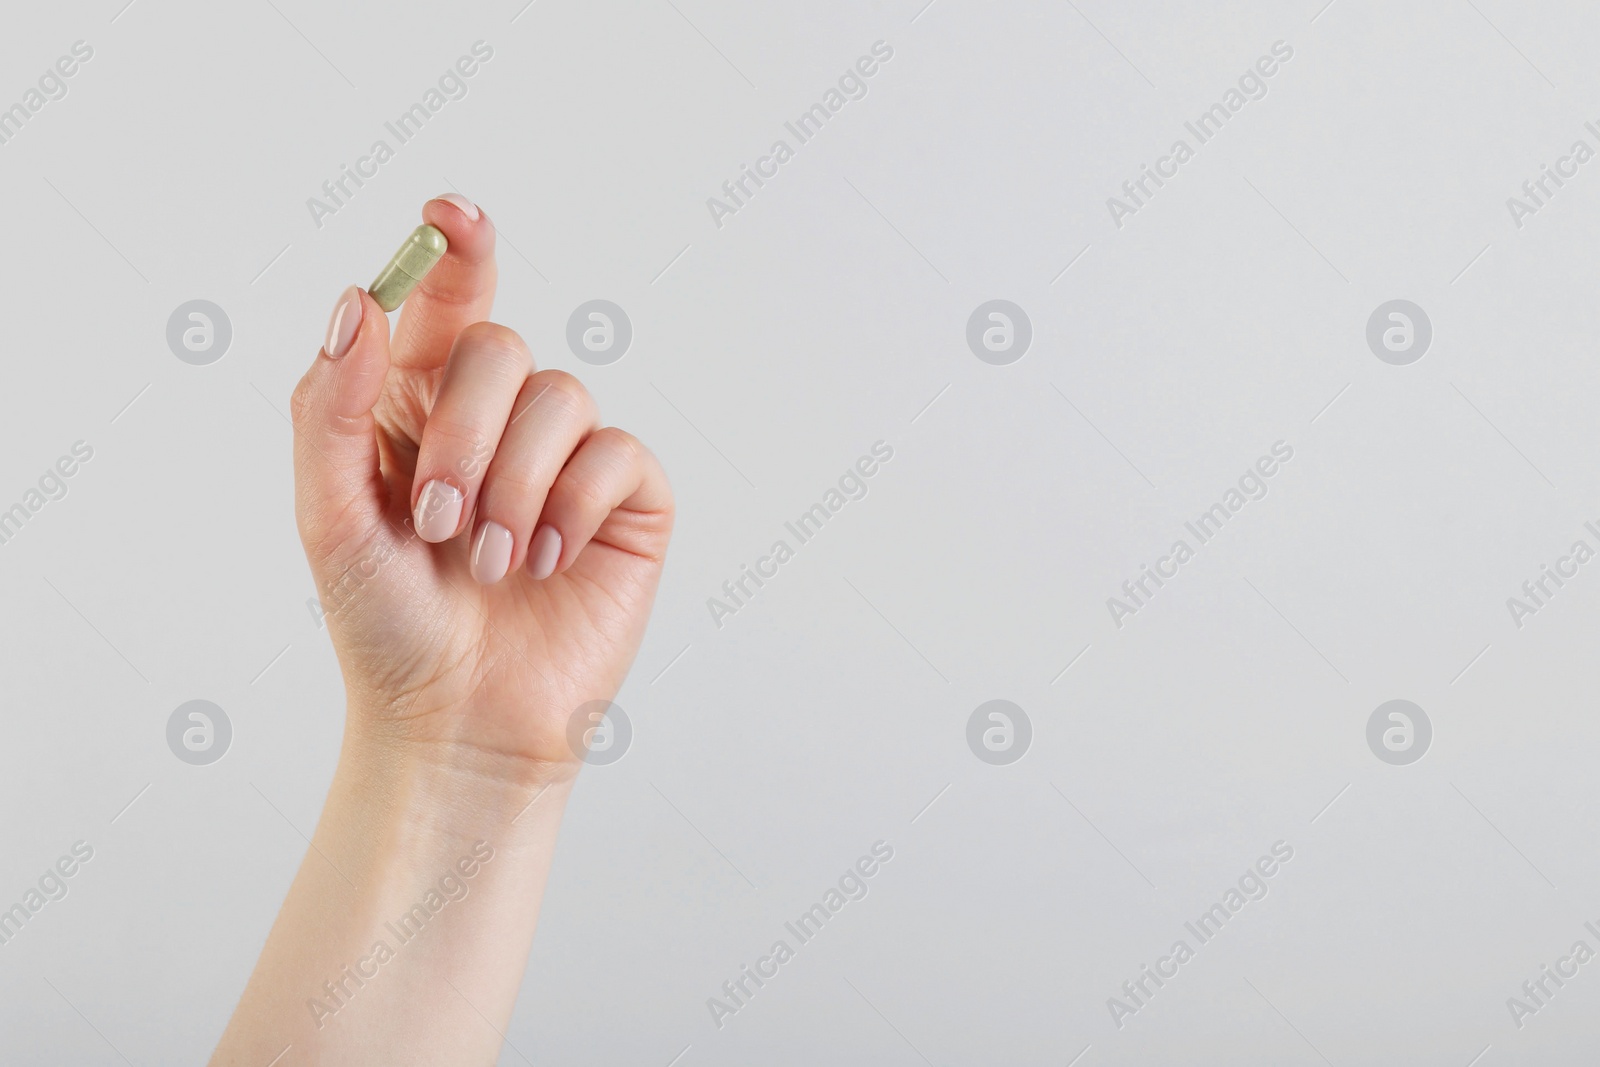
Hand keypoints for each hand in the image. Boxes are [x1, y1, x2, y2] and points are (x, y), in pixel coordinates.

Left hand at [290, 195, 672, 783]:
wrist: (458, 723)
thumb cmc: (386, 626)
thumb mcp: (331, 517)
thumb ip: (331, 408)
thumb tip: (362, 299)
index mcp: (416, 407)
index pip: (441, 303)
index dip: (454, 249)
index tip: (449, 213)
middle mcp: (496, 420)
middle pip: (498, 349)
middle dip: (462, 431)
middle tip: (437, 520)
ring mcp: (567, 457)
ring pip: (563, 394)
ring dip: (515, 482)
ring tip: (492, 559)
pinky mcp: (626, 499)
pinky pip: (618, 451)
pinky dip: (574, 504)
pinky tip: (548, 561)